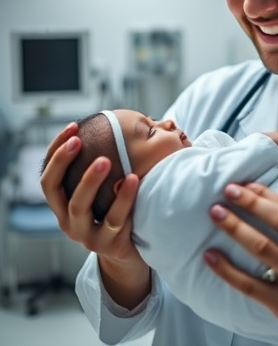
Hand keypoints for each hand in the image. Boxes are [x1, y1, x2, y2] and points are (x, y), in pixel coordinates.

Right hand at [40, 124, 149, 307]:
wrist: (131, 252)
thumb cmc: (117, 213)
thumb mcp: (102, 193)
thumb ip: (102, 168)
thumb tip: (119, 123)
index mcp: (63, 206)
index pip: (48, 176)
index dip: (55, 151)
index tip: (73, 127)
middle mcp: (68, 221)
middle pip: (54, 190)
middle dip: (63, 162)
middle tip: (79, 140)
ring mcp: (86, 235)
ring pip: (80, 207)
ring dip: (90, 180)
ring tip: (105, 159)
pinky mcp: (109, 244)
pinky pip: (116, 219)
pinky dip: (123, 198)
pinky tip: (132, 179)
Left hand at [205, 167, 277, 345]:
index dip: (264, 197)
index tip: (246, 185)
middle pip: (270, 232)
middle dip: (244, 208)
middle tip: (225, 191)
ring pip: (258, 255)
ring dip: (234, 231)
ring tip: (215, 214)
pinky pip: (250, 288)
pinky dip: (227, 272)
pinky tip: (210, 256)